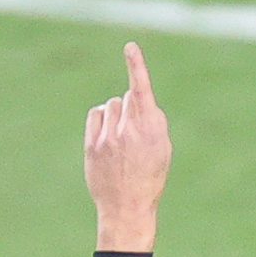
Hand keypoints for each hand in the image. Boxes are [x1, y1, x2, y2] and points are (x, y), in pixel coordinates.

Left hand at [84, 43, 170, 251]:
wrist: (127, 208)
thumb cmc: (149, 179)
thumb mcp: (162, 152)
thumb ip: (155, 122)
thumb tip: (141, 99)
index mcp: (152, 133)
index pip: (142, 93)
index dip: (137, 68)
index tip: (130, 47)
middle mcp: (129, 132)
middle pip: (127, 98)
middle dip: (132, 110)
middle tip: (136, 137)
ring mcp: (109, 138)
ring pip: (112, 105)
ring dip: (117, 116)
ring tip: (122, 140)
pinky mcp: (93, 143)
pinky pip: (97, 115)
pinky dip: (103, 121)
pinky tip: (108, 139)